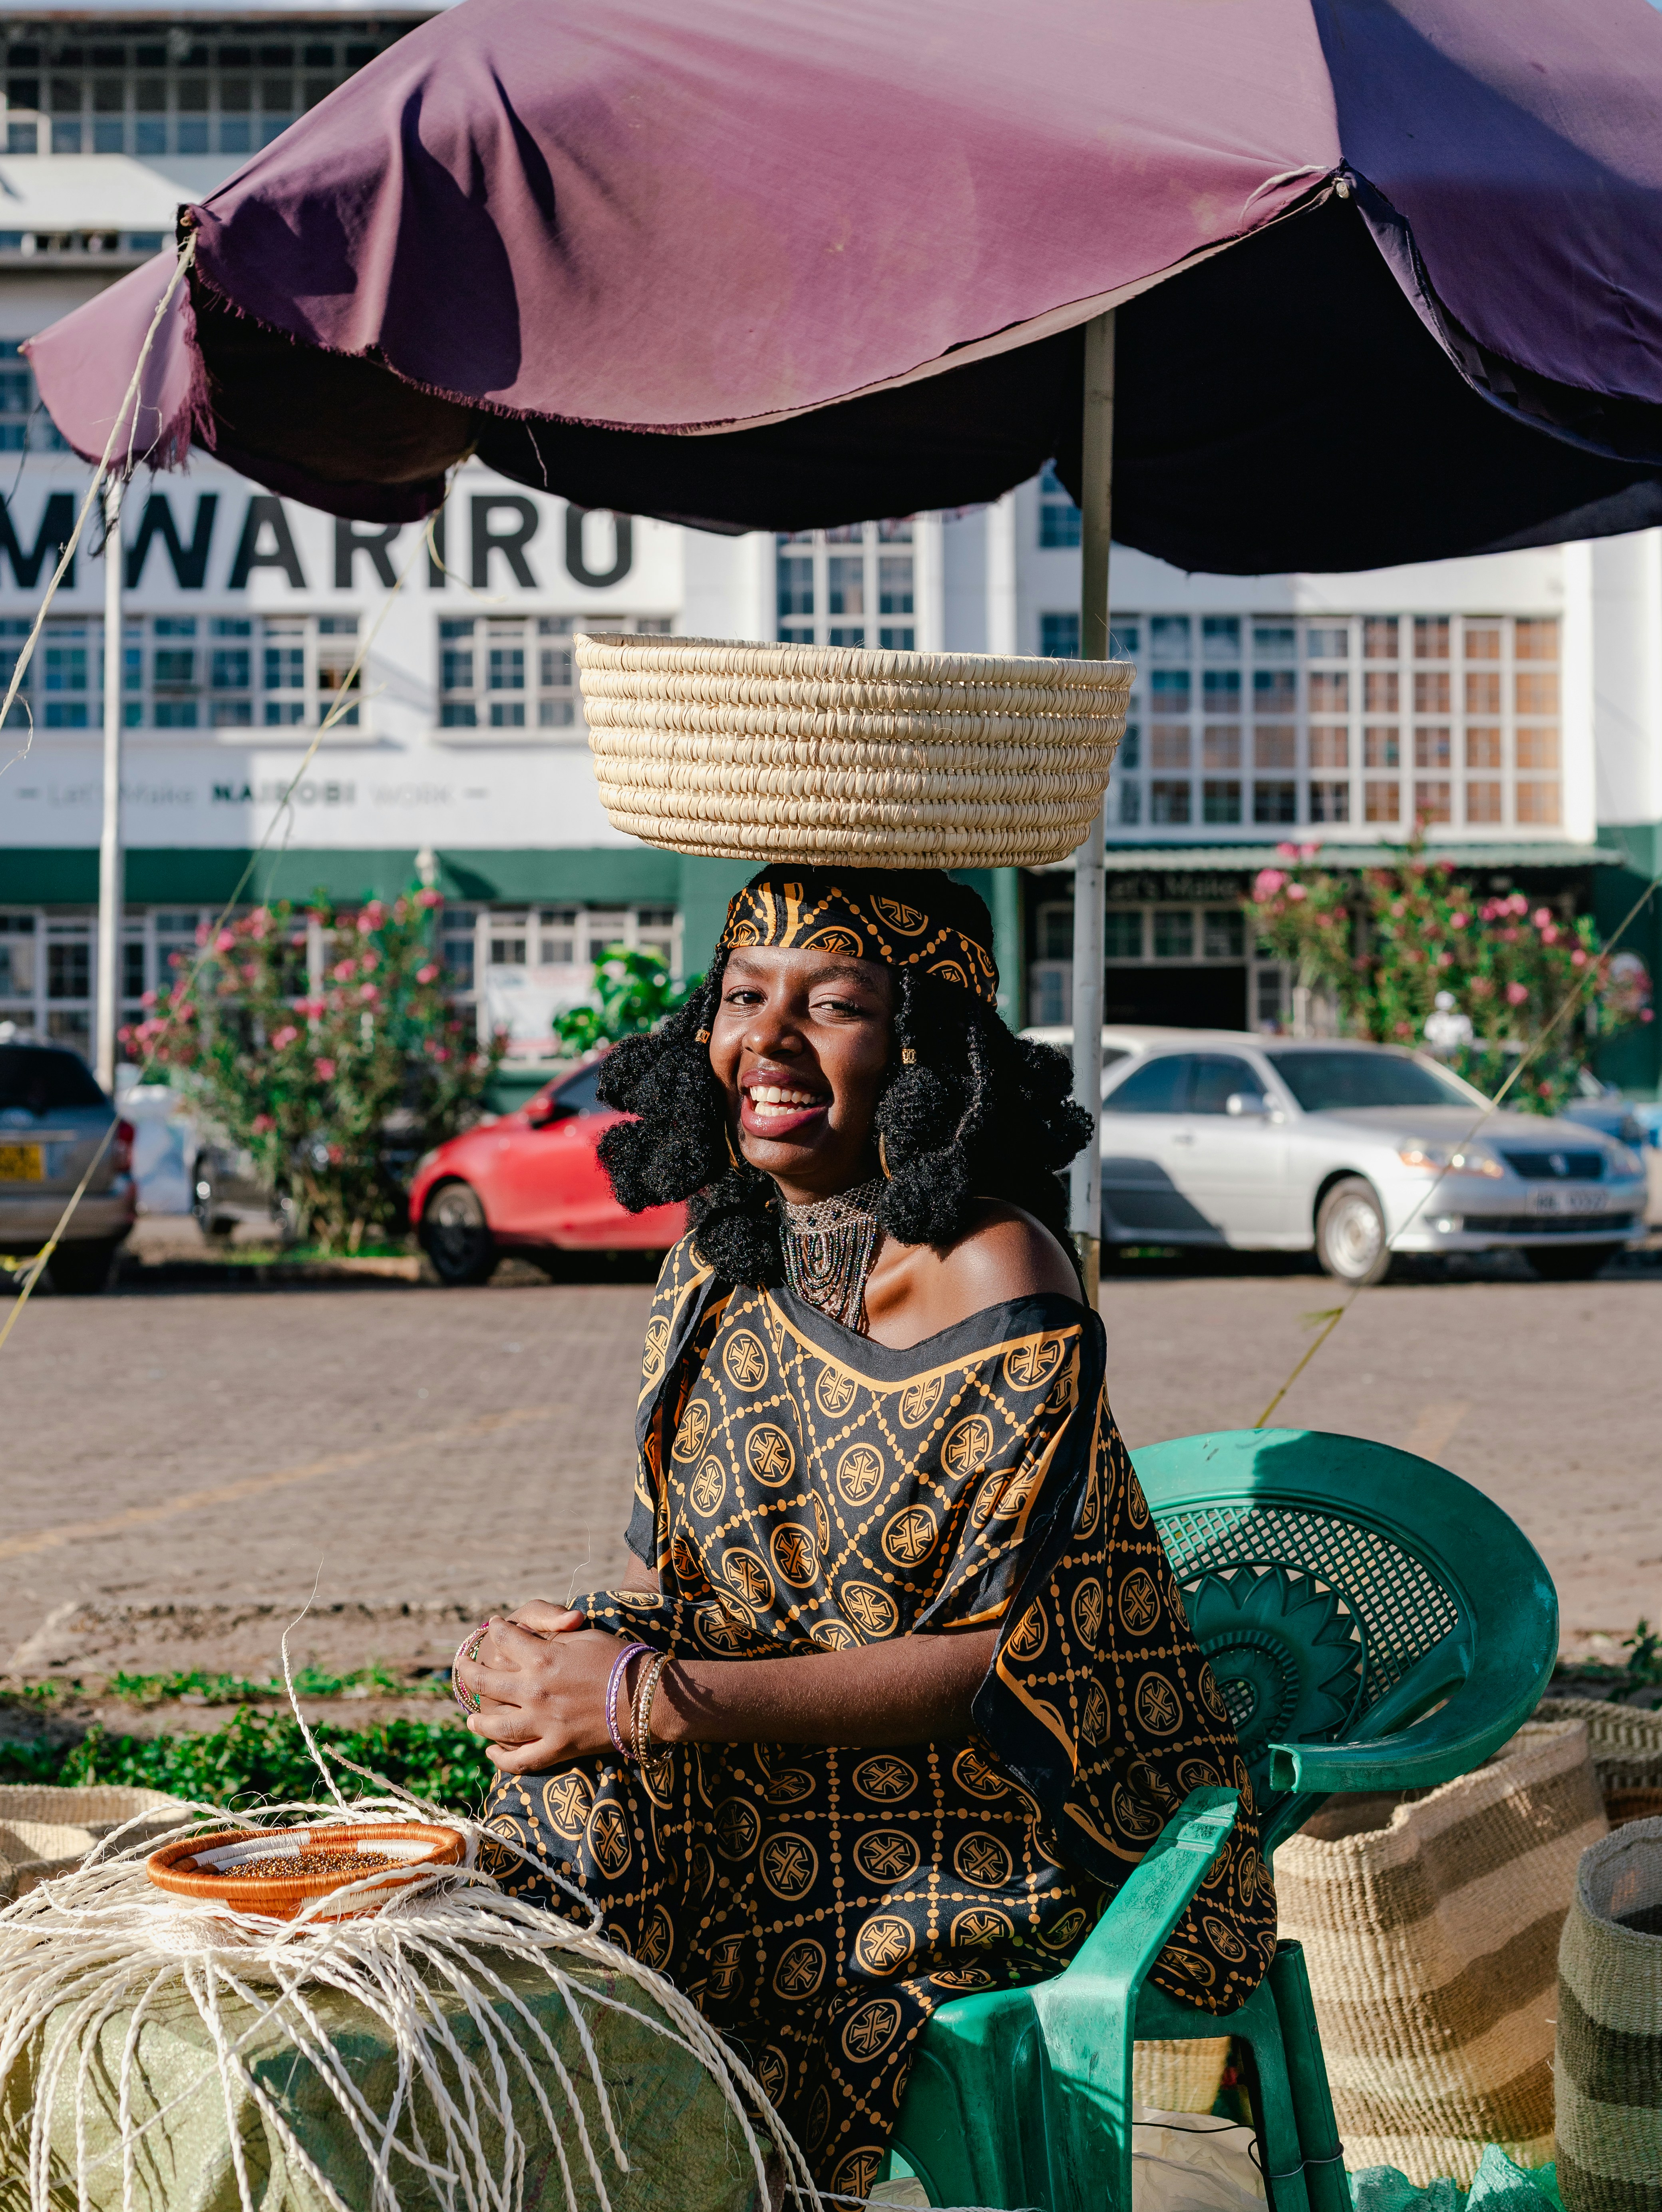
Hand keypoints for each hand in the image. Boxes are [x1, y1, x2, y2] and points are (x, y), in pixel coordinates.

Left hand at [457, 1612, 631, 1772]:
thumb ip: (551, 1641)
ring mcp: (544, 1723)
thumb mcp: (584, 1638)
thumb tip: (529, 1641)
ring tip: (470, 1717)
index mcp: (542, 1659)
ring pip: (496, 1726)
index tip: (491, 1627)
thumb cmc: (620, 1659)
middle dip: (468, 1671)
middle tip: (460, 1666)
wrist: (648, 1697)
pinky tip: (492, 1752)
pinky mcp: (557, 1748)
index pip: (504, 1640)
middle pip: (486, 1682)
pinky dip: (501, 1759)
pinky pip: (520, 1761)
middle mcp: (535, 1692)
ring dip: (478, 1720)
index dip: (495, 1631)